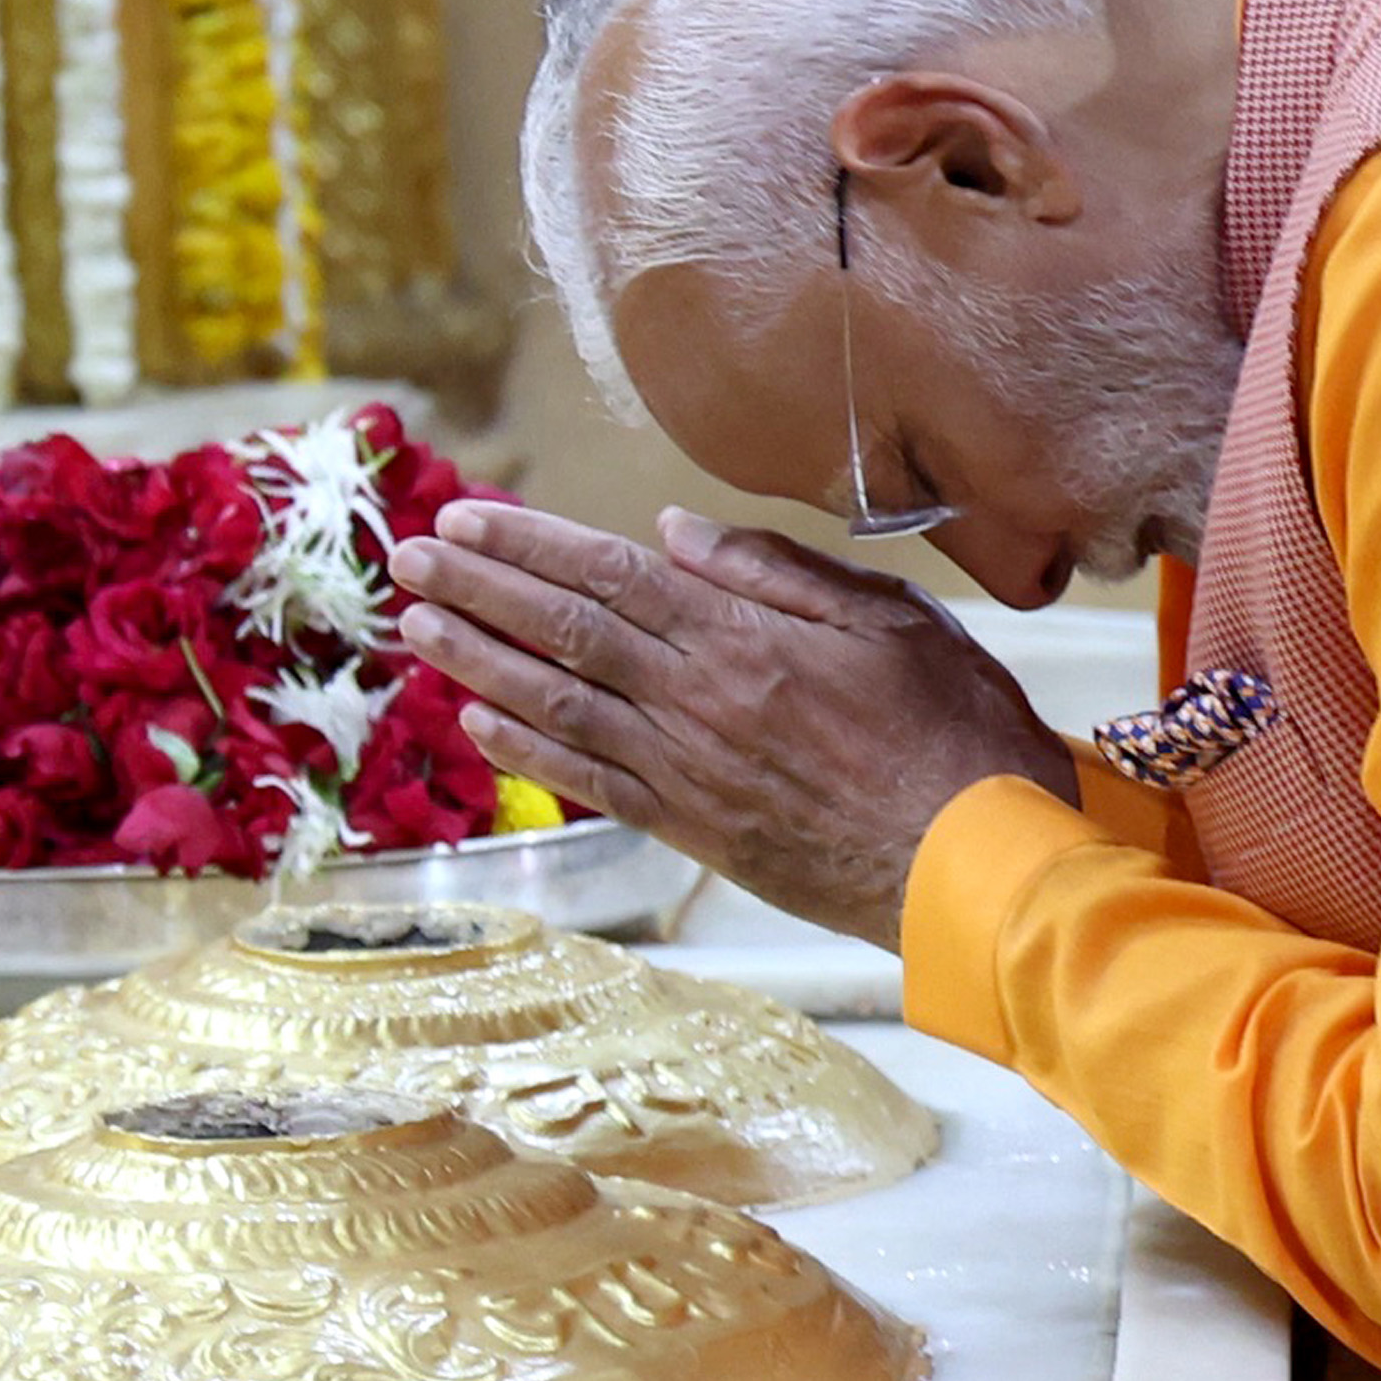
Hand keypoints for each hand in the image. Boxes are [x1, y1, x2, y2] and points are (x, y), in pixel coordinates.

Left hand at [387, 502, 1080, 948]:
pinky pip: (591, 782)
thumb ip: (773, 569)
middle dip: (478, 591)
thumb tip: (671, 531)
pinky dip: (530, 751)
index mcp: (742, 637)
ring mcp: (688, 769)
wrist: (972, 861)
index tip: (463, 519)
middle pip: (564, 633)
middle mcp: (697, 700)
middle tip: (408, 560)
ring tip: (416, 630)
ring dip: (478, 664)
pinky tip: (482, 723)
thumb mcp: (888, 613)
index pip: (607, 575)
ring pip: (558, 706)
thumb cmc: (952, 728)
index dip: (526, 545)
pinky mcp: (693, 828)